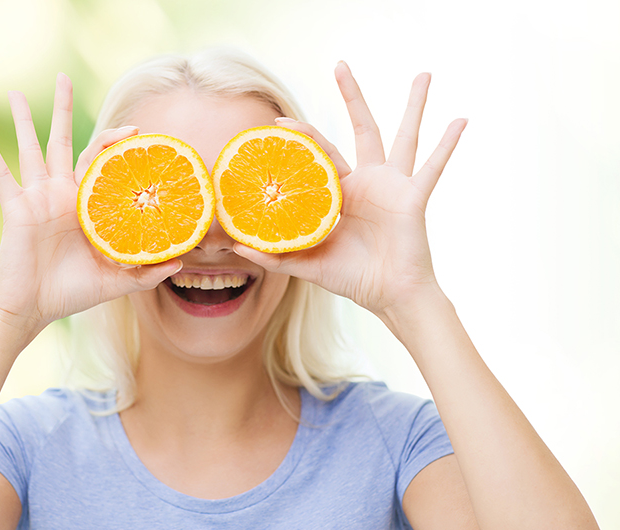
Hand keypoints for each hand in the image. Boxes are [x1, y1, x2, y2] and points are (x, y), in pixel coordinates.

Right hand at [0, 74, 181, 332]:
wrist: (33, 309)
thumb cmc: (71, 293)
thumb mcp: (115, 282)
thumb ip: (146, 272)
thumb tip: (181, 263)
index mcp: (84, 205)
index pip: (101, 162)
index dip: (115, 143)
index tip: (136, 129)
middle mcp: (60, 194)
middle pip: (63, 142)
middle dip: (63, 110)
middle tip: (63, 77)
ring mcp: (36, 198)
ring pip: (30, 149)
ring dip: (23, 120)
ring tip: (15, 93)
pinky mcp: (16, 208)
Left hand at [234, 61, 466, 316]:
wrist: (389, 296)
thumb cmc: (353, 278)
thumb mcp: (308, 264)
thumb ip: (275, 254)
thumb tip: (235, 247)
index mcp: (342, 192)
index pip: (320, 154)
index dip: (302, 137)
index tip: (278, 123)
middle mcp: (368, 181)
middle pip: (361, 129)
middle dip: (352, 97)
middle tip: (340, 65)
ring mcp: (393, 186)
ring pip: (404, 137)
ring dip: (414, 106)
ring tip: (424, 74)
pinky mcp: (413, 198)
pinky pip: (433, 167)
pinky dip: (448, 145)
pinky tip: (461, 120)